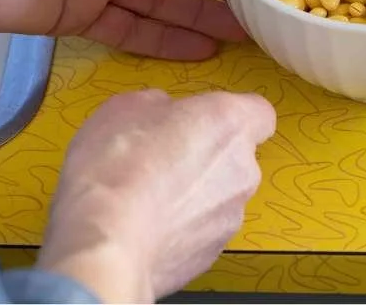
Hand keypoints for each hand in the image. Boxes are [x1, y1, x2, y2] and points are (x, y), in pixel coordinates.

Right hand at [38, 88, 275, 301]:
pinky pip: (201, 232)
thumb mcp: (128, 106)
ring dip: (193, 195)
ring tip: (146, 198)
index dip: (232, 114)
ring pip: (219, 197)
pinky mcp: (210, 258)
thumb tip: (162, 116)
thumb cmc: (118, 162)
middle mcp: (241, 170)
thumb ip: (160, 107)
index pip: (260, 113)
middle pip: (236, 158)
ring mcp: (229, 220)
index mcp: (229, 122)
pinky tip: (143, 227)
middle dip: (206, 156)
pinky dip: (180, 229)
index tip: (201, 117)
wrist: (105, 241)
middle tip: (162, 156)